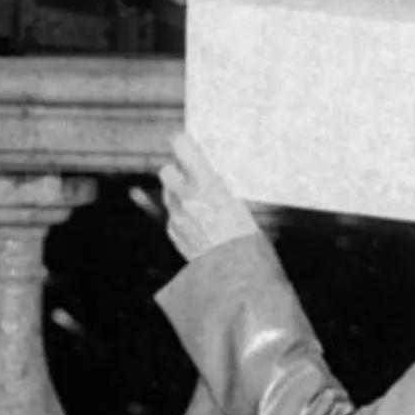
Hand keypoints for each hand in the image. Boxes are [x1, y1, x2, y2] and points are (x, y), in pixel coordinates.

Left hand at [155, 130, 259, 261]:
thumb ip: (220, 187)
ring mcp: (176, 216)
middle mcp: (186, 196)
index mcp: (207, 183)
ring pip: (166, 193)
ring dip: (177, 193)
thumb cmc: (247, 239)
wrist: (235, 273)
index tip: (182, 141)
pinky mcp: (173, 233)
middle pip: (167, 170)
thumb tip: (212, 176)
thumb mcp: (242, 204)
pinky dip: (179, 216)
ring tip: (197, 202)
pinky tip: (196, 222)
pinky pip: (170, 216)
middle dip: (176, 171)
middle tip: (191, 175)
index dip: (180, 142)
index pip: (181, 147)